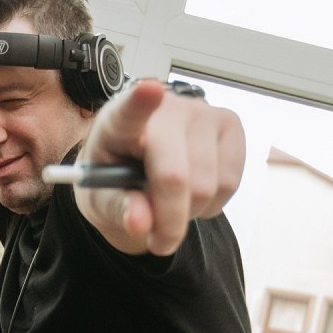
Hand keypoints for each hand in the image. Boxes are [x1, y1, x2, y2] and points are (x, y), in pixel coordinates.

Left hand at [75, 78, 244, 254]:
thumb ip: (118, 209)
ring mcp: (202, 111)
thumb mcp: (102, 202)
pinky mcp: (230, 123)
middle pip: (175, 176)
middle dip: (169, 221)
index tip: (149, 91)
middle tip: (159, 241)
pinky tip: (194, 193)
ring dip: (191, 212)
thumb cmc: (113, 182)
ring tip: (172, 204)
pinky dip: (213, 203)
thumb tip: (141, 223)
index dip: (140, 102)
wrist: (139, 171)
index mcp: (118, 120)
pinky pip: (230, 182)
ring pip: (207, 186)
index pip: (129, 110)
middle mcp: (165, 107)